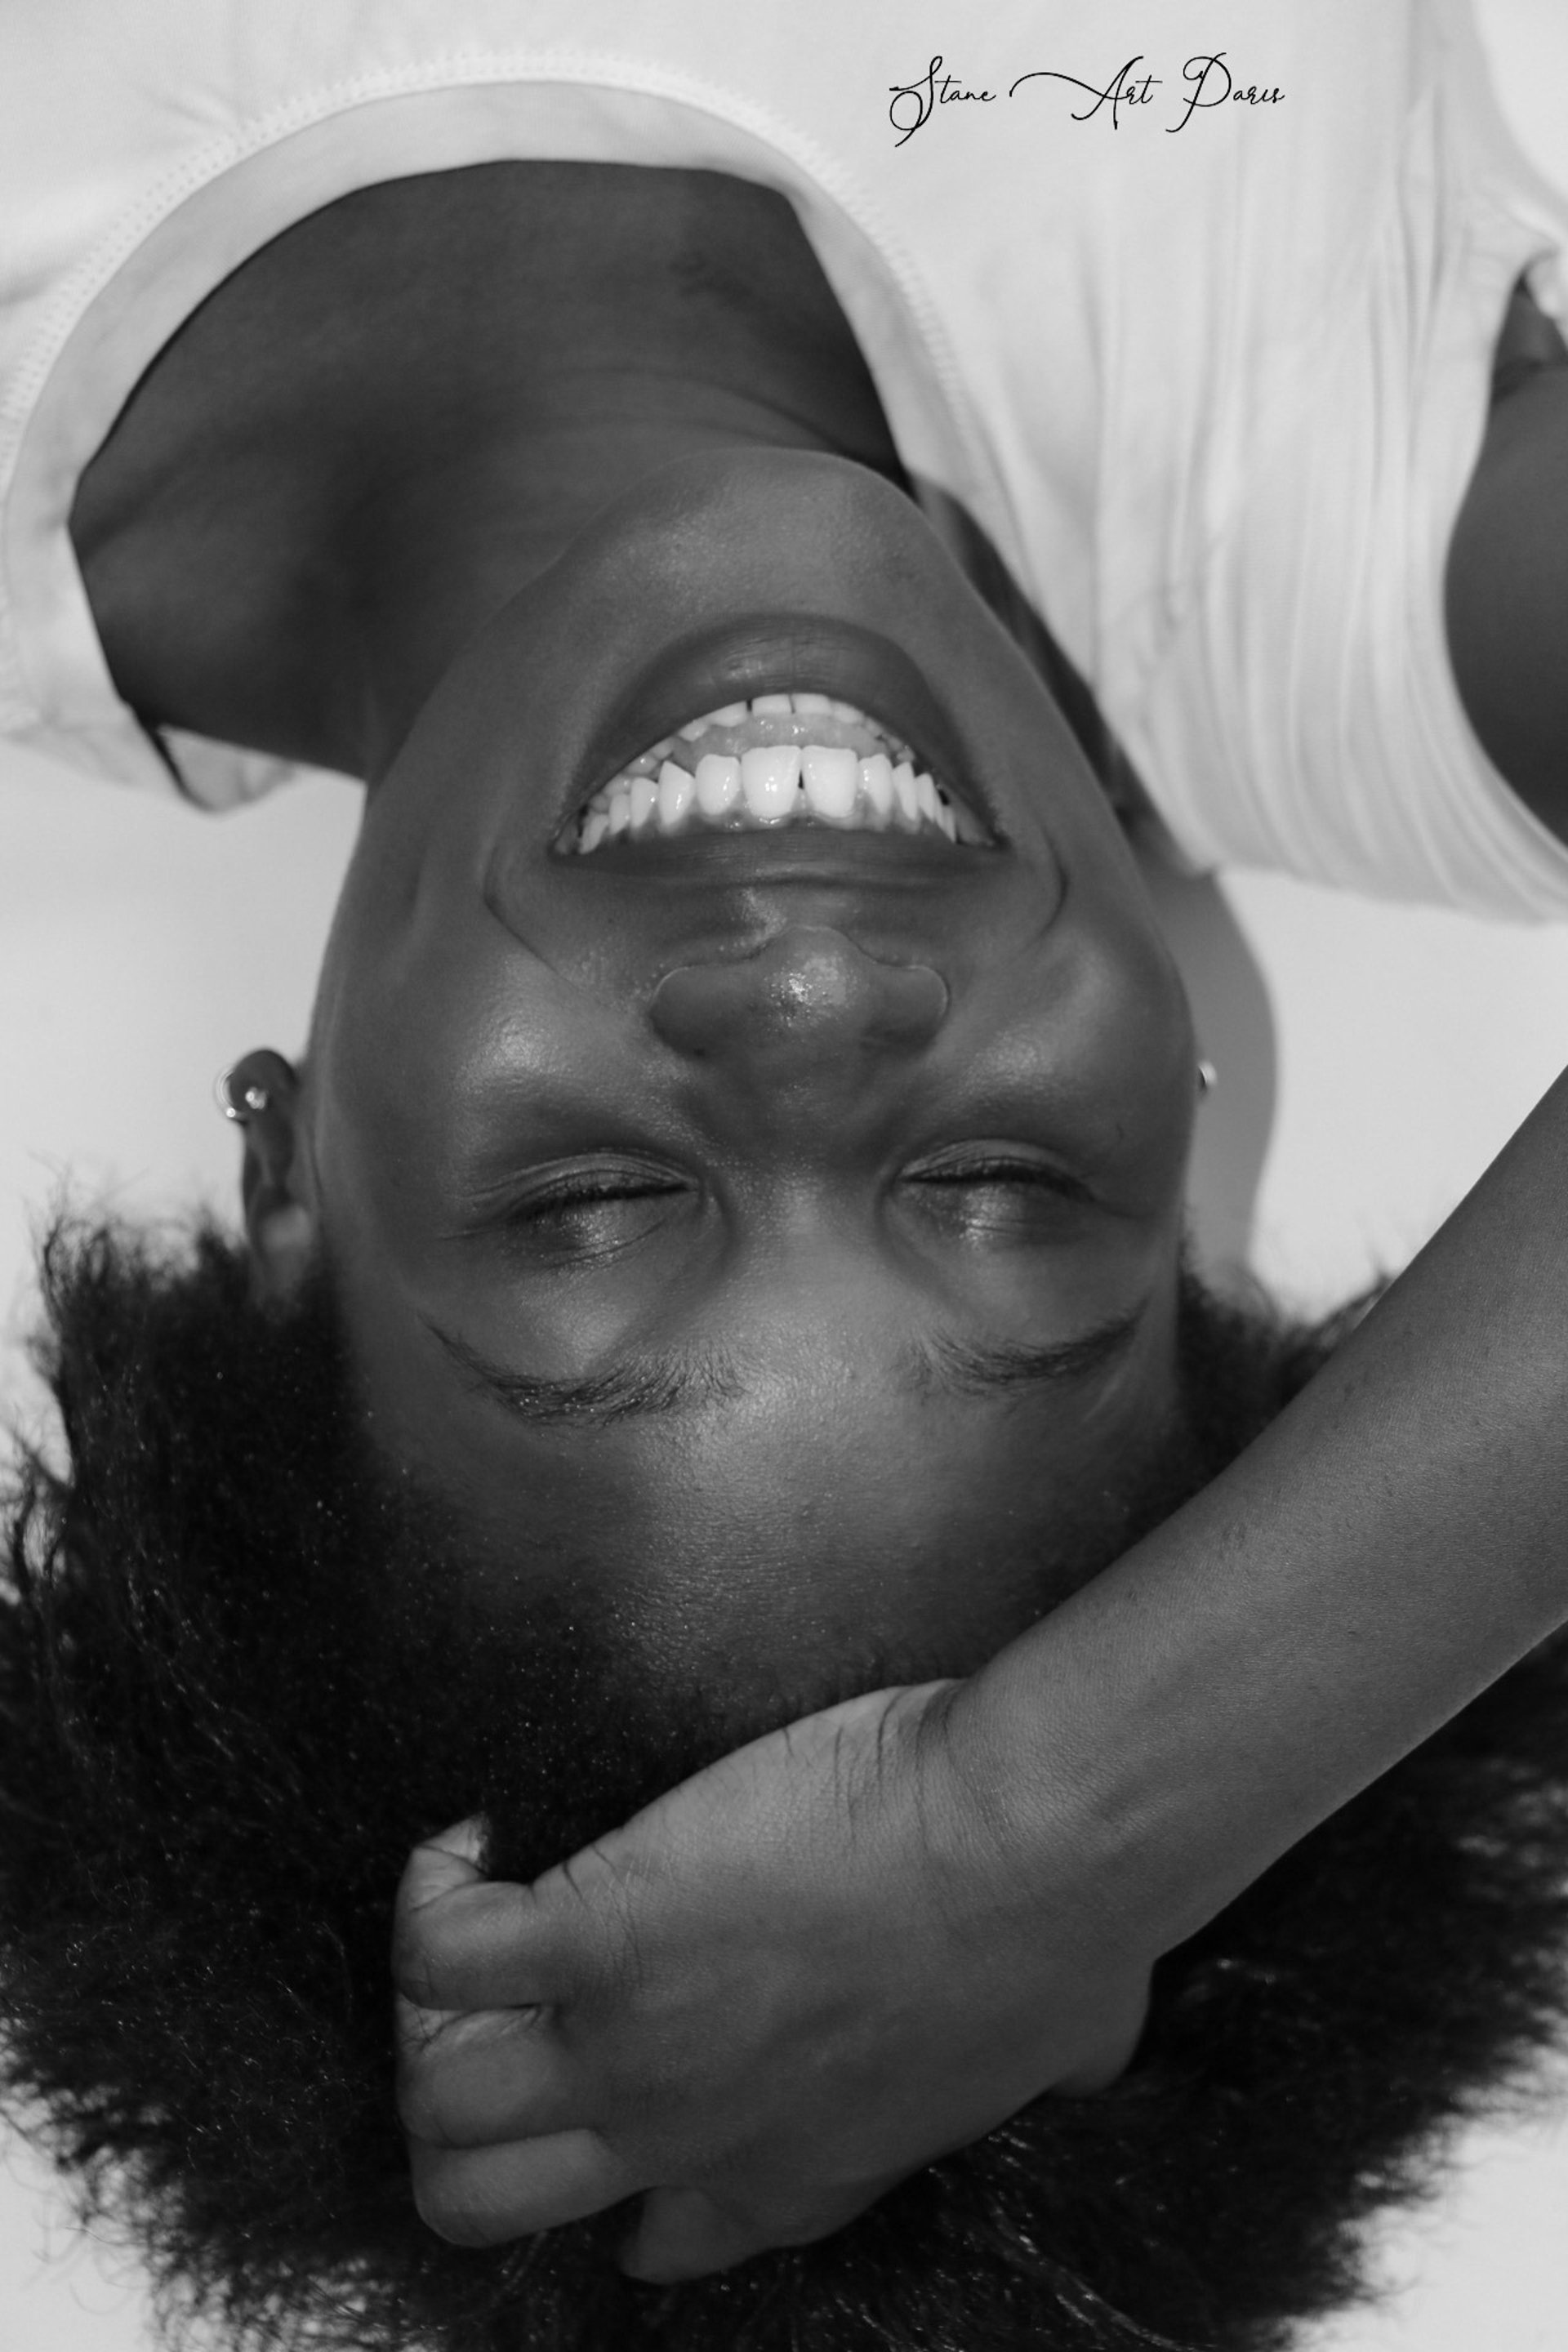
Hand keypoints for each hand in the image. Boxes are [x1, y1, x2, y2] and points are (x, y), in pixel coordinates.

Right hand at [393, 1679, 1150, 2282]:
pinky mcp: (601, 1935)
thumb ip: (1049, 2065)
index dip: (624, 2184)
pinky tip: (473, 1843)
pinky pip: (443, 1952)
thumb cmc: (1062, 1931)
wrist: (1032, 1853)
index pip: (663, 2234)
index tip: (629, 2095)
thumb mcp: (1057, 2046)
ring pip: (441, 2106)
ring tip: (473, 1926)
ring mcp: (632, 2047)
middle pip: (488, 2196)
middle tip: (504, 2009)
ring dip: (428, 2020)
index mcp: (795, 2169)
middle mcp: (689, 2133)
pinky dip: (433, 1896)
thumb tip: (1089, 2050)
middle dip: (462, 2117)